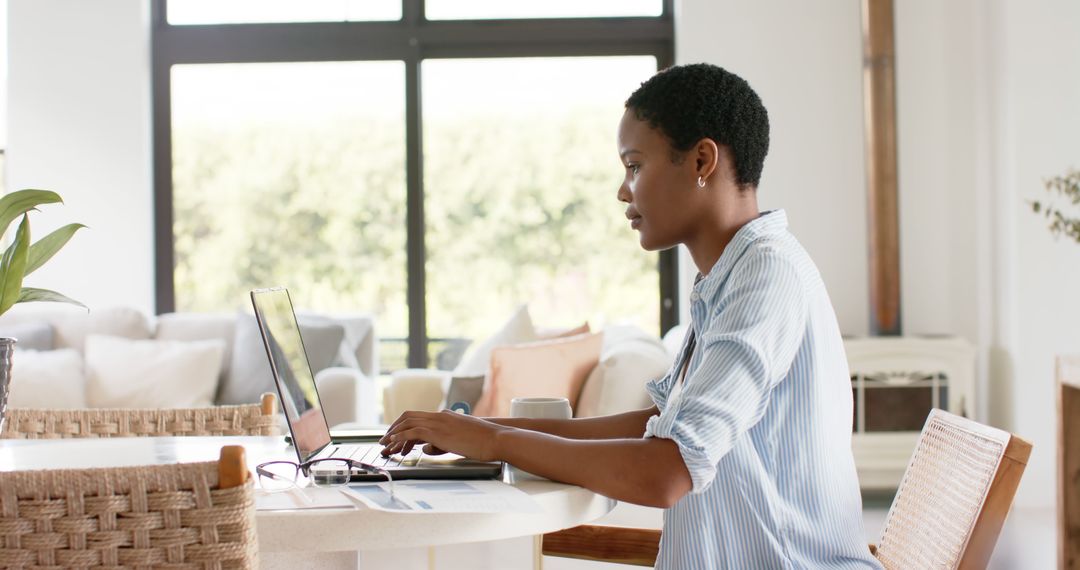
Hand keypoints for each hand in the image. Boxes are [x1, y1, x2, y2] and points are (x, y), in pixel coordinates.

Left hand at [379, 410, 508, 460]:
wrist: (496, 438)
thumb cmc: (484, 442)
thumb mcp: (460, 441)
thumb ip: (441, 442)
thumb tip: (425, 448)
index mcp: (445, 416)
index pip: (419, 418)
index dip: (404, 427)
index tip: (396, 438)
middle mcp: (440, 416)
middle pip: (408, 417)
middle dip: (394, 428)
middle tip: (385, 441)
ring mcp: (439, 422)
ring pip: (407, 423)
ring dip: (393, 434)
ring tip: (385, 446)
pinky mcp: (439, 432)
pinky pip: (412, 431)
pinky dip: (400, 436)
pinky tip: (393, 443)